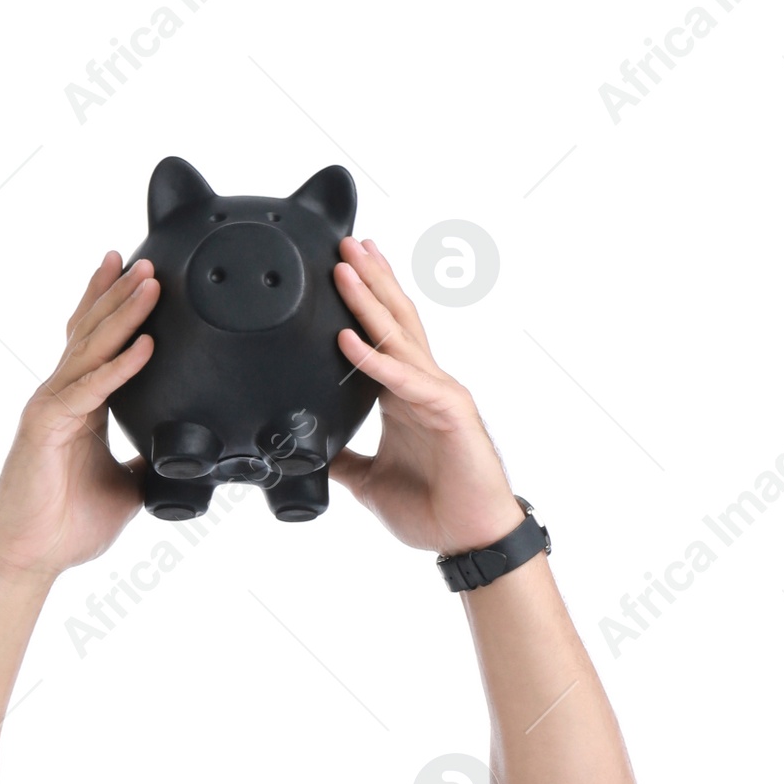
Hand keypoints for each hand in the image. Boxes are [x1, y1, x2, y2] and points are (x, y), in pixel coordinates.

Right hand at [0, 251, 159, 581]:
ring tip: (150, 283)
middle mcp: (63, 397)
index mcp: (80, 406)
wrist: (33, 559)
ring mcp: (52, 407)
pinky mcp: (46, 426)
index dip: (112, 307)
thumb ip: (145, 464)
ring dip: (123, 315)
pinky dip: (119, 368)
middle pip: (93, 332)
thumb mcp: (126, 489)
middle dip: (121, 294)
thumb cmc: (68, 526)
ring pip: (91, 349)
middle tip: (151, 261)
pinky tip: (145, 347)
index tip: (137, 275)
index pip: (96, 344)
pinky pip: (89, 390)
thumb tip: (176, 459)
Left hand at [327, 238, 526, 556]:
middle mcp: (422, 385)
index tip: (342, 269)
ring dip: (370, 300)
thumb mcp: (370, 483)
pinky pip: (405, 381)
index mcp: (404, 397)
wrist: (468, 540)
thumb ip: (345, 462)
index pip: (382, 337)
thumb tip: (316, 453)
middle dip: (369, 280)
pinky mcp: (448, 412)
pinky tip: (348, 339)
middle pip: (394, 320)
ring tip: (345, 266)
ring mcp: (437, 394)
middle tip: (344, 242)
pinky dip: (375, 359)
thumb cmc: (433, 510)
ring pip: (400, 337)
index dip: (364, 302)